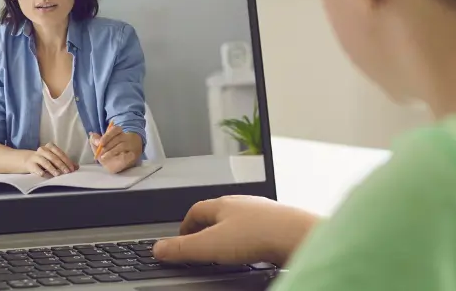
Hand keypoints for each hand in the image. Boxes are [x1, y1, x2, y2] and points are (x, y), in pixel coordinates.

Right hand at [24, 143, 78, 176]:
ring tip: (57, 174)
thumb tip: (77, 167)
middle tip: (67, 172)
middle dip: (61, 165)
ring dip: (52, 168)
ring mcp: (36, 156)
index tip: (72, 169)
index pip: (60, 153)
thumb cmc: (45, 159)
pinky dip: (41, 171)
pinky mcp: (30, 164)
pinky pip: (36, 168)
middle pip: (53, 157)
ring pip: (45, 162)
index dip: (67, 161)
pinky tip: (44, 174)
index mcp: (50, 146)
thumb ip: (65, 162)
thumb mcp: (55, 159)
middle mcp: (43, 150)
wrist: (28, 160)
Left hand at [89, 124, 141, 172]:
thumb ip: (96, 140)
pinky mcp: (134, 154)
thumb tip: (92, 134)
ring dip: (111, 152)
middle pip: (118, 138)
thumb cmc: (110, 152)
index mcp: (119, 132)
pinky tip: (115, 159)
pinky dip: (121, 157)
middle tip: (100, 152)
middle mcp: (127, 137)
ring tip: (103, 157)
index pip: (115, 129)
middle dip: (107, 146)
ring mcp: (132, 145)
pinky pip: (128, 155)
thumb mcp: (101, 146)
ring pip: (122, 146)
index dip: (107, 136)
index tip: (100, 143)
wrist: (121, 163)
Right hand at [151, 195, 319, 265]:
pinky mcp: (279, 225)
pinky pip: (258, 230)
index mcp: (223, 204)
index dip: (186, 225)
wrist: (297, 236)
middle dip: (207, 228)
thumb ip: (182, 249)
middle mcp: (243, 204)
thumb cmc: (258, 235)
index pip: (196, 210)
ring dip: (230, 233)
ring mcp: (263, 212)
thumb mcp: (210, 246)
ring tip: (225, 247)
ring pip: (240, 220)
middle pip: (218, 213)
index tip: (182, 237)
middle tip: (201, 242)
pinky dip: (250, 240)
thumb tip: (159, 248)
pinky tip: (252, 251)